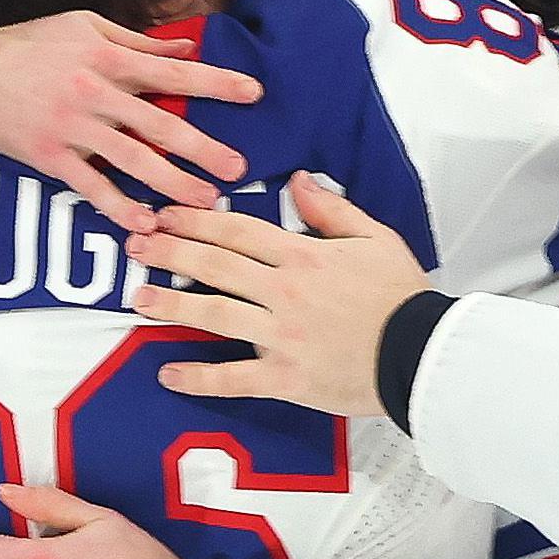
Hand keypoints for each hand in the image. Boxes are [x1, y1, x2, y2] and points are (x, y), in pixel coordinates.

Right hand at [0, 13, 262, 232]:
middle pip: (159, 125)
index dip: (215, 83)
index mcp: (106, 58)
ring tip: (206, 202)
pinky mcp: (49, 159)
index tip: (253, 94)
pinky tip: (146, 226)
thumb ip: (136, 42)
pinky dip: (119, 208)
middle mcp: (93, 95)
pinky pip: (91, 188)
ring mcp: (71, 130)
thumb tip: (185, 48)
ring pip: (132, 161)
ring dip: (173, 184)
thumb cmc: (27, 46)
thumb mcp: (82, 27)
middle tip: (238, 169)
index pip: (172, 72)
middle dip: (203, 148)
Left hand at [129, 173, 429, 416]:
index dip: (195, 220)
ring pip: (214, 314)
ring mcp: (281, 335)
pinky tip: (167, 375)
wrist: (423, 353)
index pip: (236, 230)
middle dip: (170, 252)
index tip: (165, 214)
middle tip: (136, 245)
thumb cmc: (401, 296)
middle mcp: (284, 290)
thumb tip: (299, 179)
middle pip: (214, 265)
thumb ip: (331, 210)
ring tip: (139, 298)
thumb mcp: (375, 237)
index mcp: (303, 255)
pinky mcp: (285, 378)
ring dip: (171, 305)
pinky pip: (233, 378)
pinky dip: (198, 379)